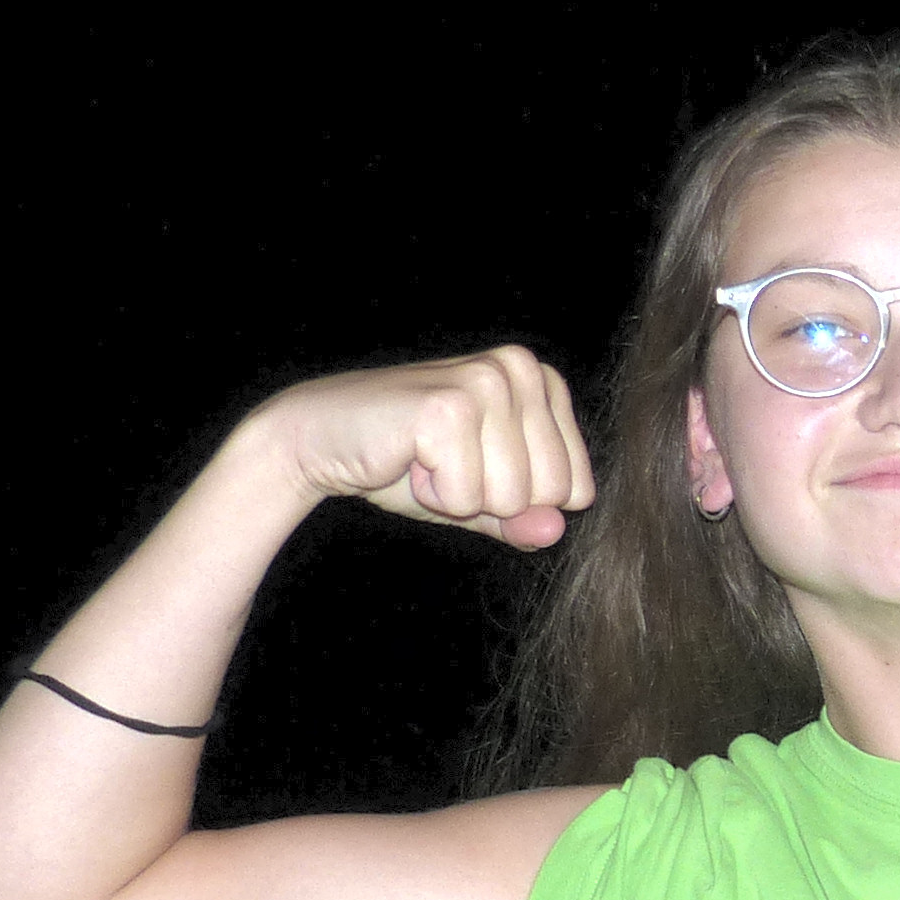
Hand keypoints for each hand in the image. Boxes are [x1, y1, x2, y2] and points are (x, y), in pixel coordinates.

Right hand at [256, 347, 597, 548]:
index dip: (518, 499)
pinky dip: (434, 495)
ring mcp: (486, 382)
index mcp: (542, 381)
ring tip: (426, 459)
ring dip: (459, 496)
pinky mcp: (448, 407)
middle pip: (550, 493)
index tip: (474, 468)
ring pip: (510, 498)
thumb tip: (557, 530)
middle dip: (491, 499)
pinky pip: (468, 498)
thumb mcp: (481, 498)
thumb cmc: (408, 464)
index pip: (576, 488)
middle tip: (445, 464)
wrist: (322, 438)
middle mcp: (521, 369)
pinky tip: (408, 459)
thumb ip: (524, 517)